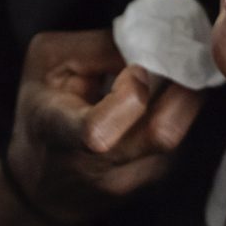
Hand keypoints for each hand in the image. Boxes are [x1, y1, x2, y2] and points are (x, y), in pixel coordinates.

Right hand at [4, 29, 204, 224]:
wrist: (44, 183)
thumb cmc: (41, 113)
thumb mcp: (48, 63)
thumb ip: (99, 48)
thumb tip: (153, 43)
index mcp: (59, 132)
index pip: (96, 132)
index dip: (129, 95)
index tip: (134, 70)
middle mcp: (98, 166)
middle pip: (163, 133)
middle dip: (181, 85)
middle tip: (178, 58)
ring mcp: (130, 180)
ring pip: (180, 131)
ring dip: (183, 97)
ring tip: (164, 79)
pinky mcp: (155, 180)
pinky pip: (182, 139)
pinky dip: (177, 113)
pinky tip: (158, 102)